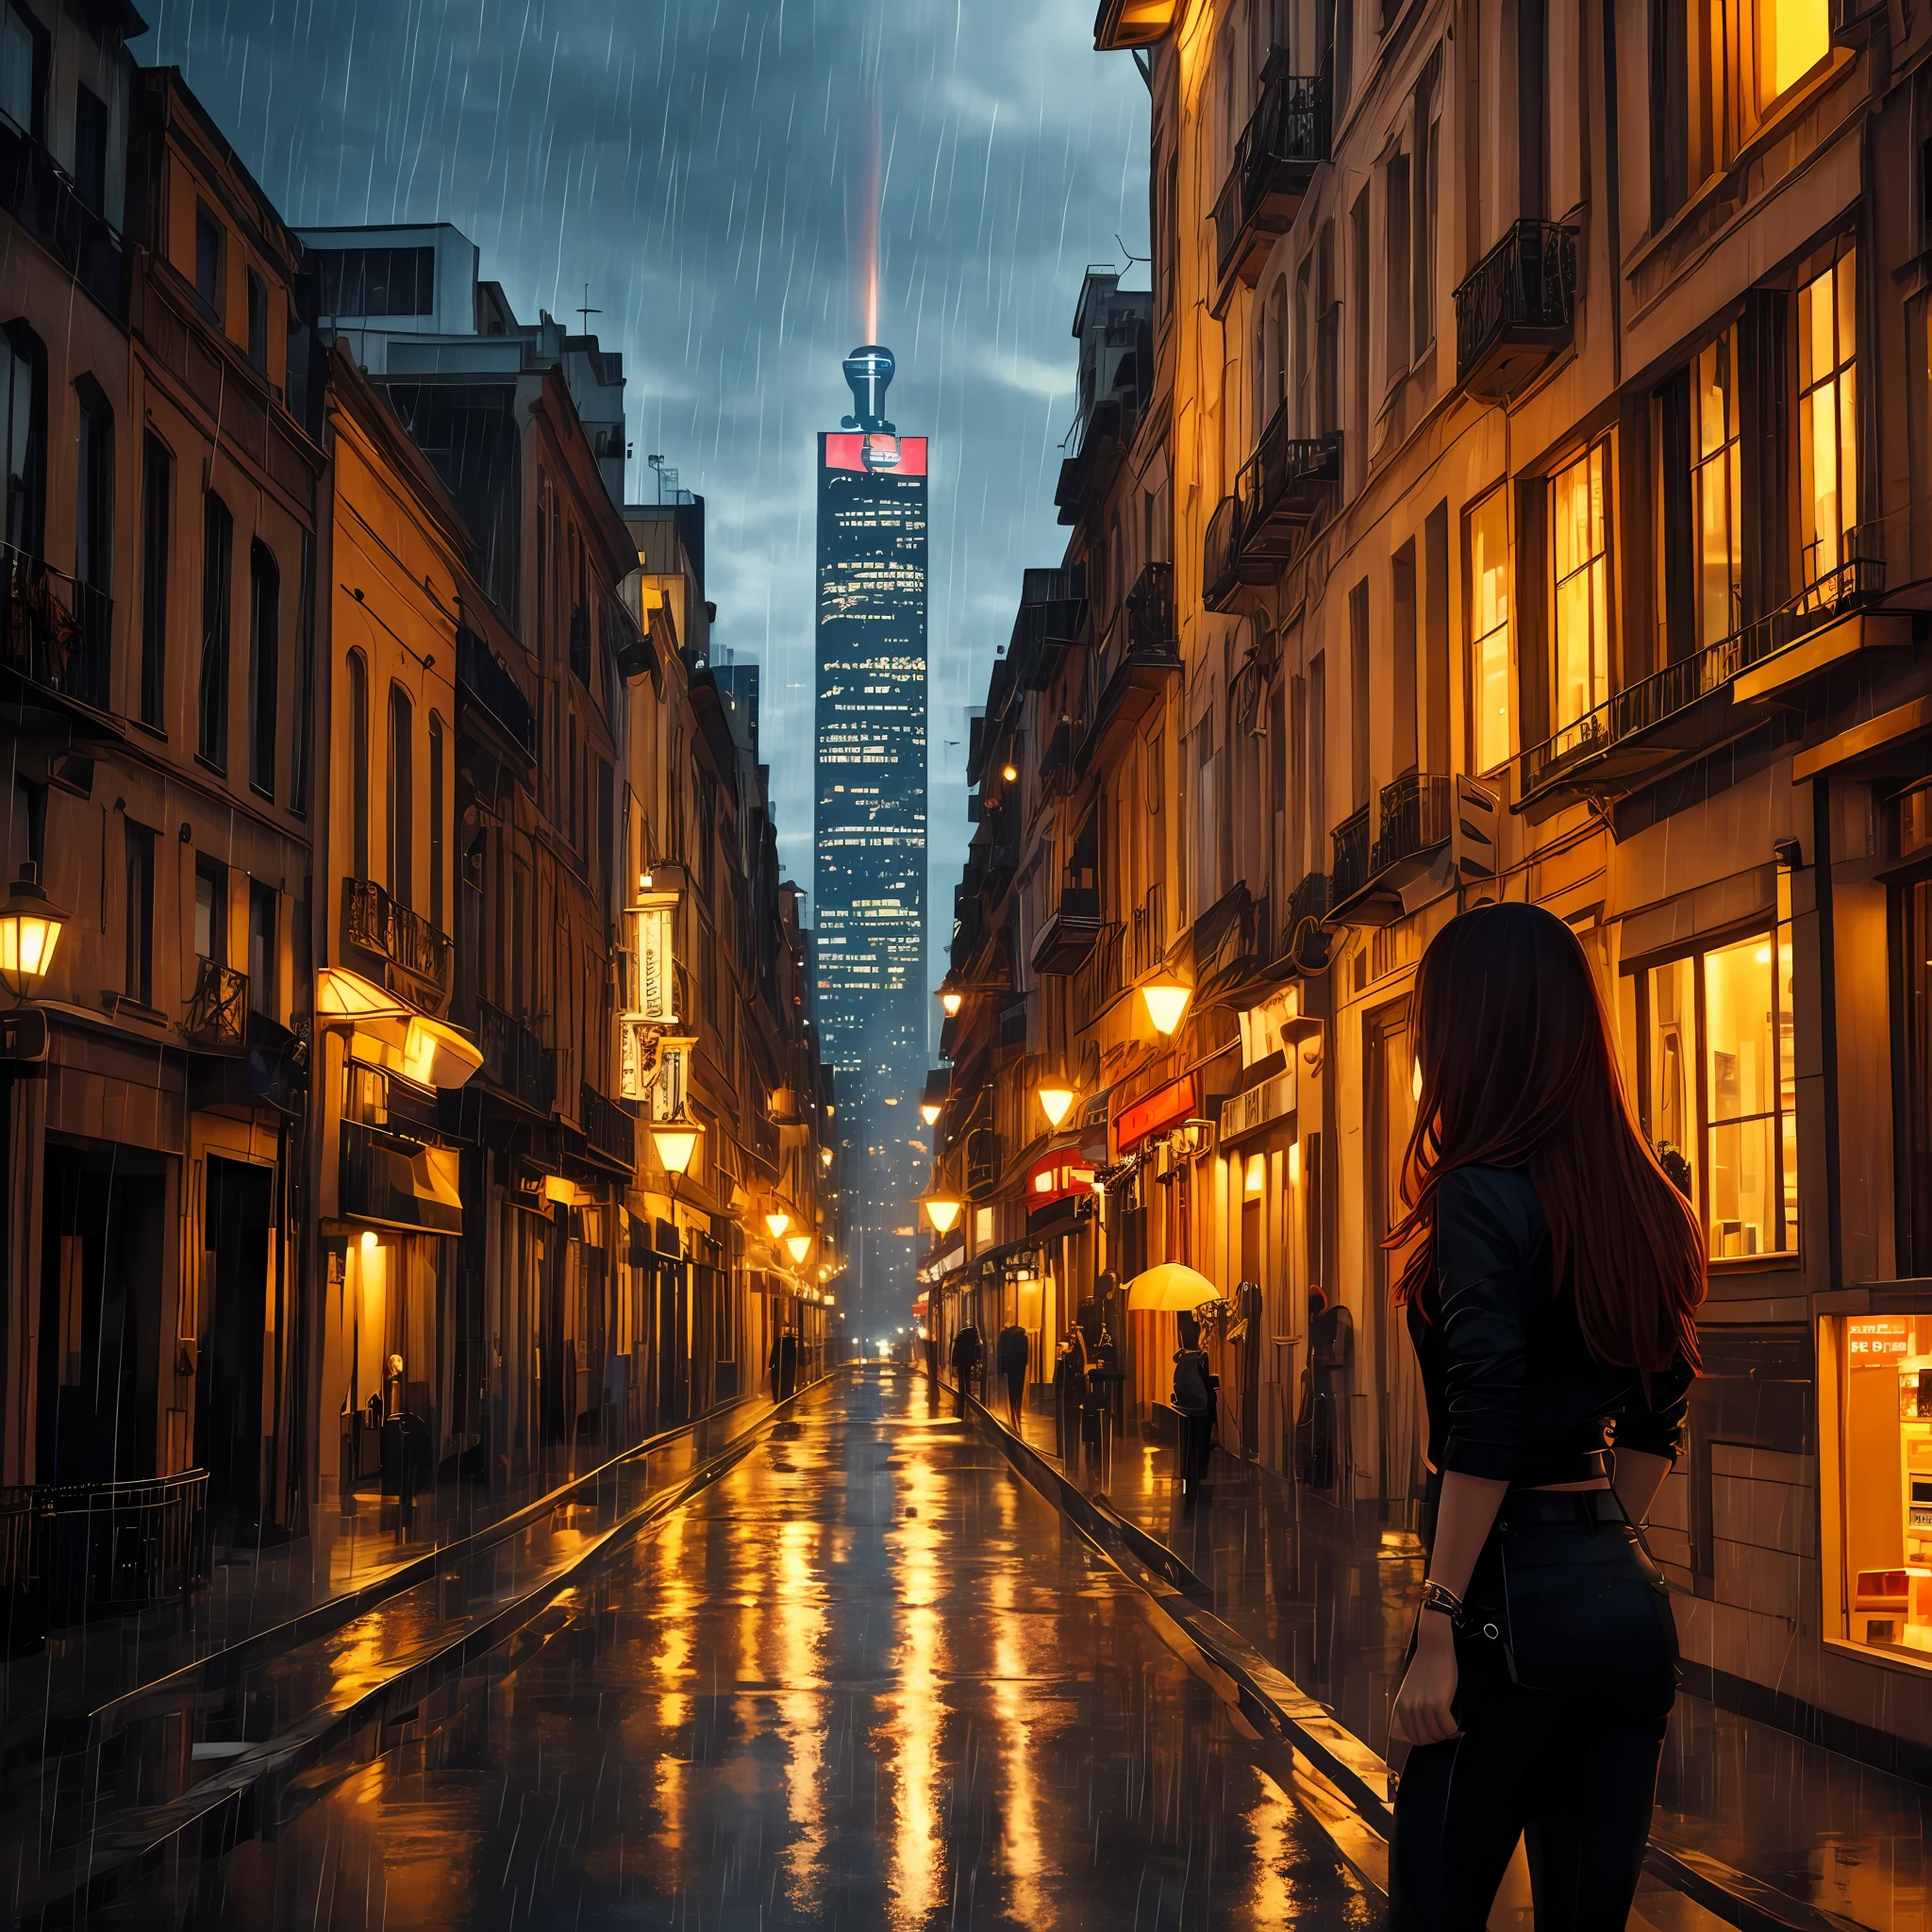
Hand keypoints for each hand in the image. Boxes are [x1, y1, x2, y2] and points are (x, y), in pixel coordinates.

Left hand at [1389, 1612, 1461, 1745]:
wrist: (1433, 1647)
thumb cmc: (1424, 1667)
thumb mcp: (1411, 1690)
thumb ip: (1412, 1707)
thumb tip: (1423, 1728)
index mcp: (1401, 1706)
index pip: (1413, 1736)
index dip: (1426, 1740)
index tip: (1436, 1734)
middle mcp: (1410, 1708)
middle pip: (1424, 1739)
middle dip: (1437, 1739)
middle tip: (1446, 1732)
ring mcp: (1424, 1706)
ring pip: (1436, 1735)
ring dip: (1446, 1735)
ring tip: (1452, 1727)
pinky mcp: (1438, 1702)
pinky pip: (1448, 1727)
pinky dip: (1455, 1730)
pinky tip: (1459, 1726)